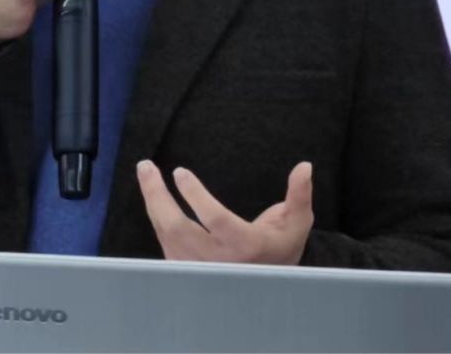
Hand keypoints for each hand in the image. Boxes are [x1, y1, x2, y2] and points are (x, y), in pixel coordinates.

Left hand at [136, 159, 313, 265]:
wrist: (267, 284)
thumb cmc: (281, 246)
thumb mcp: (296, 223)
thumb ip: (299, 195)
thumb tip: (304, 166)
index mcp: (246, 247)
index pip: (215, 220)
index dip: (196, 196)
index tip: (180, 172)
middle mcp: (217, 261)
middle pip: (177, 228)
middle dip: (157, 195)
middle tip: (146, 166)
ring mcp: (198, 267)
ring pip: (166, 234)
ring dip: (152, 202)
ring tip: (146, 173)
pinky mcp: (185, 269)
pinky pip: (164, 241)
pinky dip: (156, 216)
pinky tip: (154, 196)